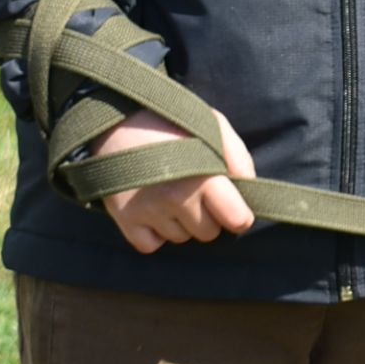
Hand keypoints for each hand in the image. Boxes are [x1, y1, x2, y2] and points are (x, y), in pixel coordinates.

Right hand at [92, 109, 256, 254]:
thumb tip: (249, 188)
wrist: (115, 118)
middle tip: (193, 191)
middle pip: (208, 233)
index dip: (238, 214)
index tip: (231, 206)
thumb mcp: (212, 125)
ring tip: (168, 192)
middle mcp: (175, 199)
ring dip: (179, 223)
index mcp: (203, 177)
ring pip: (180, 238)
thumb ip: (238, 157)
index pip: (237, 220)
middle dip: (207, 216)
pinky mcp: (124, 220)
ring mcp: (148, 211)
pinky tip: (150, 207)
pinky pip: (150, 244)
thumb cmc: (170, 122)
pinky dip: (153, 233)